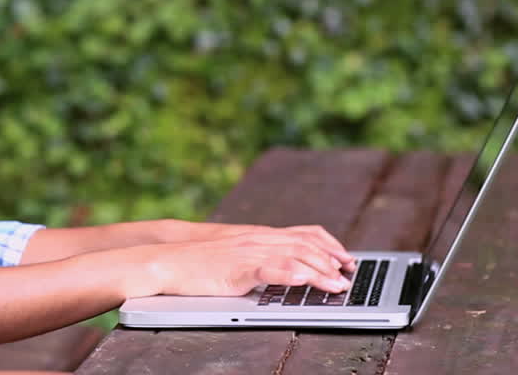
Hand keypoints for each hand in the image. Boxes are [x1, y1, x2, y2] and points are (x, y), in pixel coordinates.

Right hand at [142, 224, 354, 297]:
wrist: (167, 260)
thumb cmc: (197, 263)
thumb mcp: (234, 257)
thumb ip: (257, 259)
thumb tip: (280, 272)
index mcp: (258, 236)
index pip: (303, 234)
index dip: (329, 245)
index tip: (346, 258)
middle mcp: (258, 239)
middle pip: (306, 245)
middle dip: (333, 259)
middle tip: (349, 274)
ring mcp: (249, 252)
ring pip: (295, 256)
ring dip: (321, 271)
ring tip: (338, 285)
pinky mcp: (239, 268)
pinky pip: (272, 269)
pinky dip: (294, 274)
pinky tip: (308, 281)